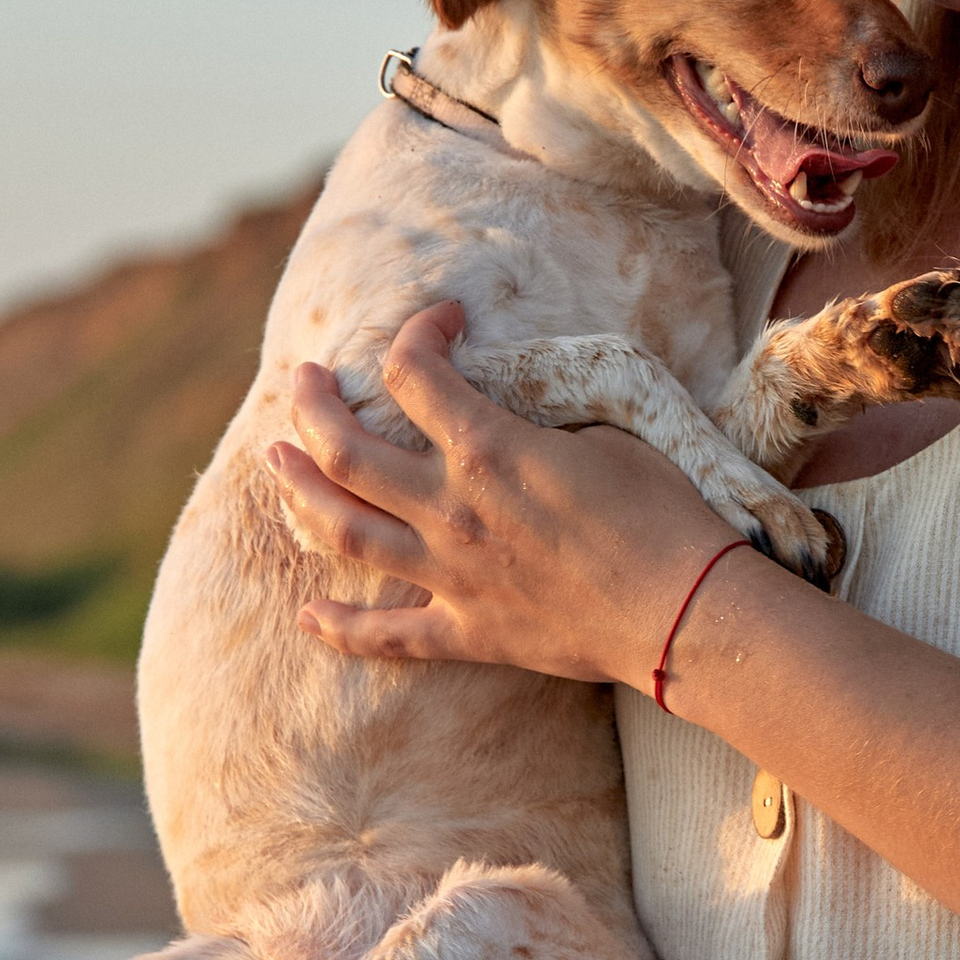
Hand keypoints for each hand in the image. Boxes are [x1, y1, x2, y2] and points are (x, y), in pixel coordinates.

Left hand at [265, 301, 732, 683]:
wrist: (684, 611)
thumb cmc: (663, 516)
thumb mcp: (607, 438)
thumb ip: (540, 428)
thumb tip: (514, 423)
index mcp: (488, 450)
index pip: (416, 374)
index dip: (418, 334)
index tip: (441, 322)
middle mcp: (451, 510)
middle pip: (346, 451)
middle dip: (312, 408)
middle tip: (303, 383)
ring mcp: (450, 575)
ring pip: (343, 530)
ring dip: (299, 492)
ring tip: (276, 462)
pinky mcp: (468, 632)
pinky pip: (386, 636)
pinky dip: (340, 628)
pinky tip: (306, 615)